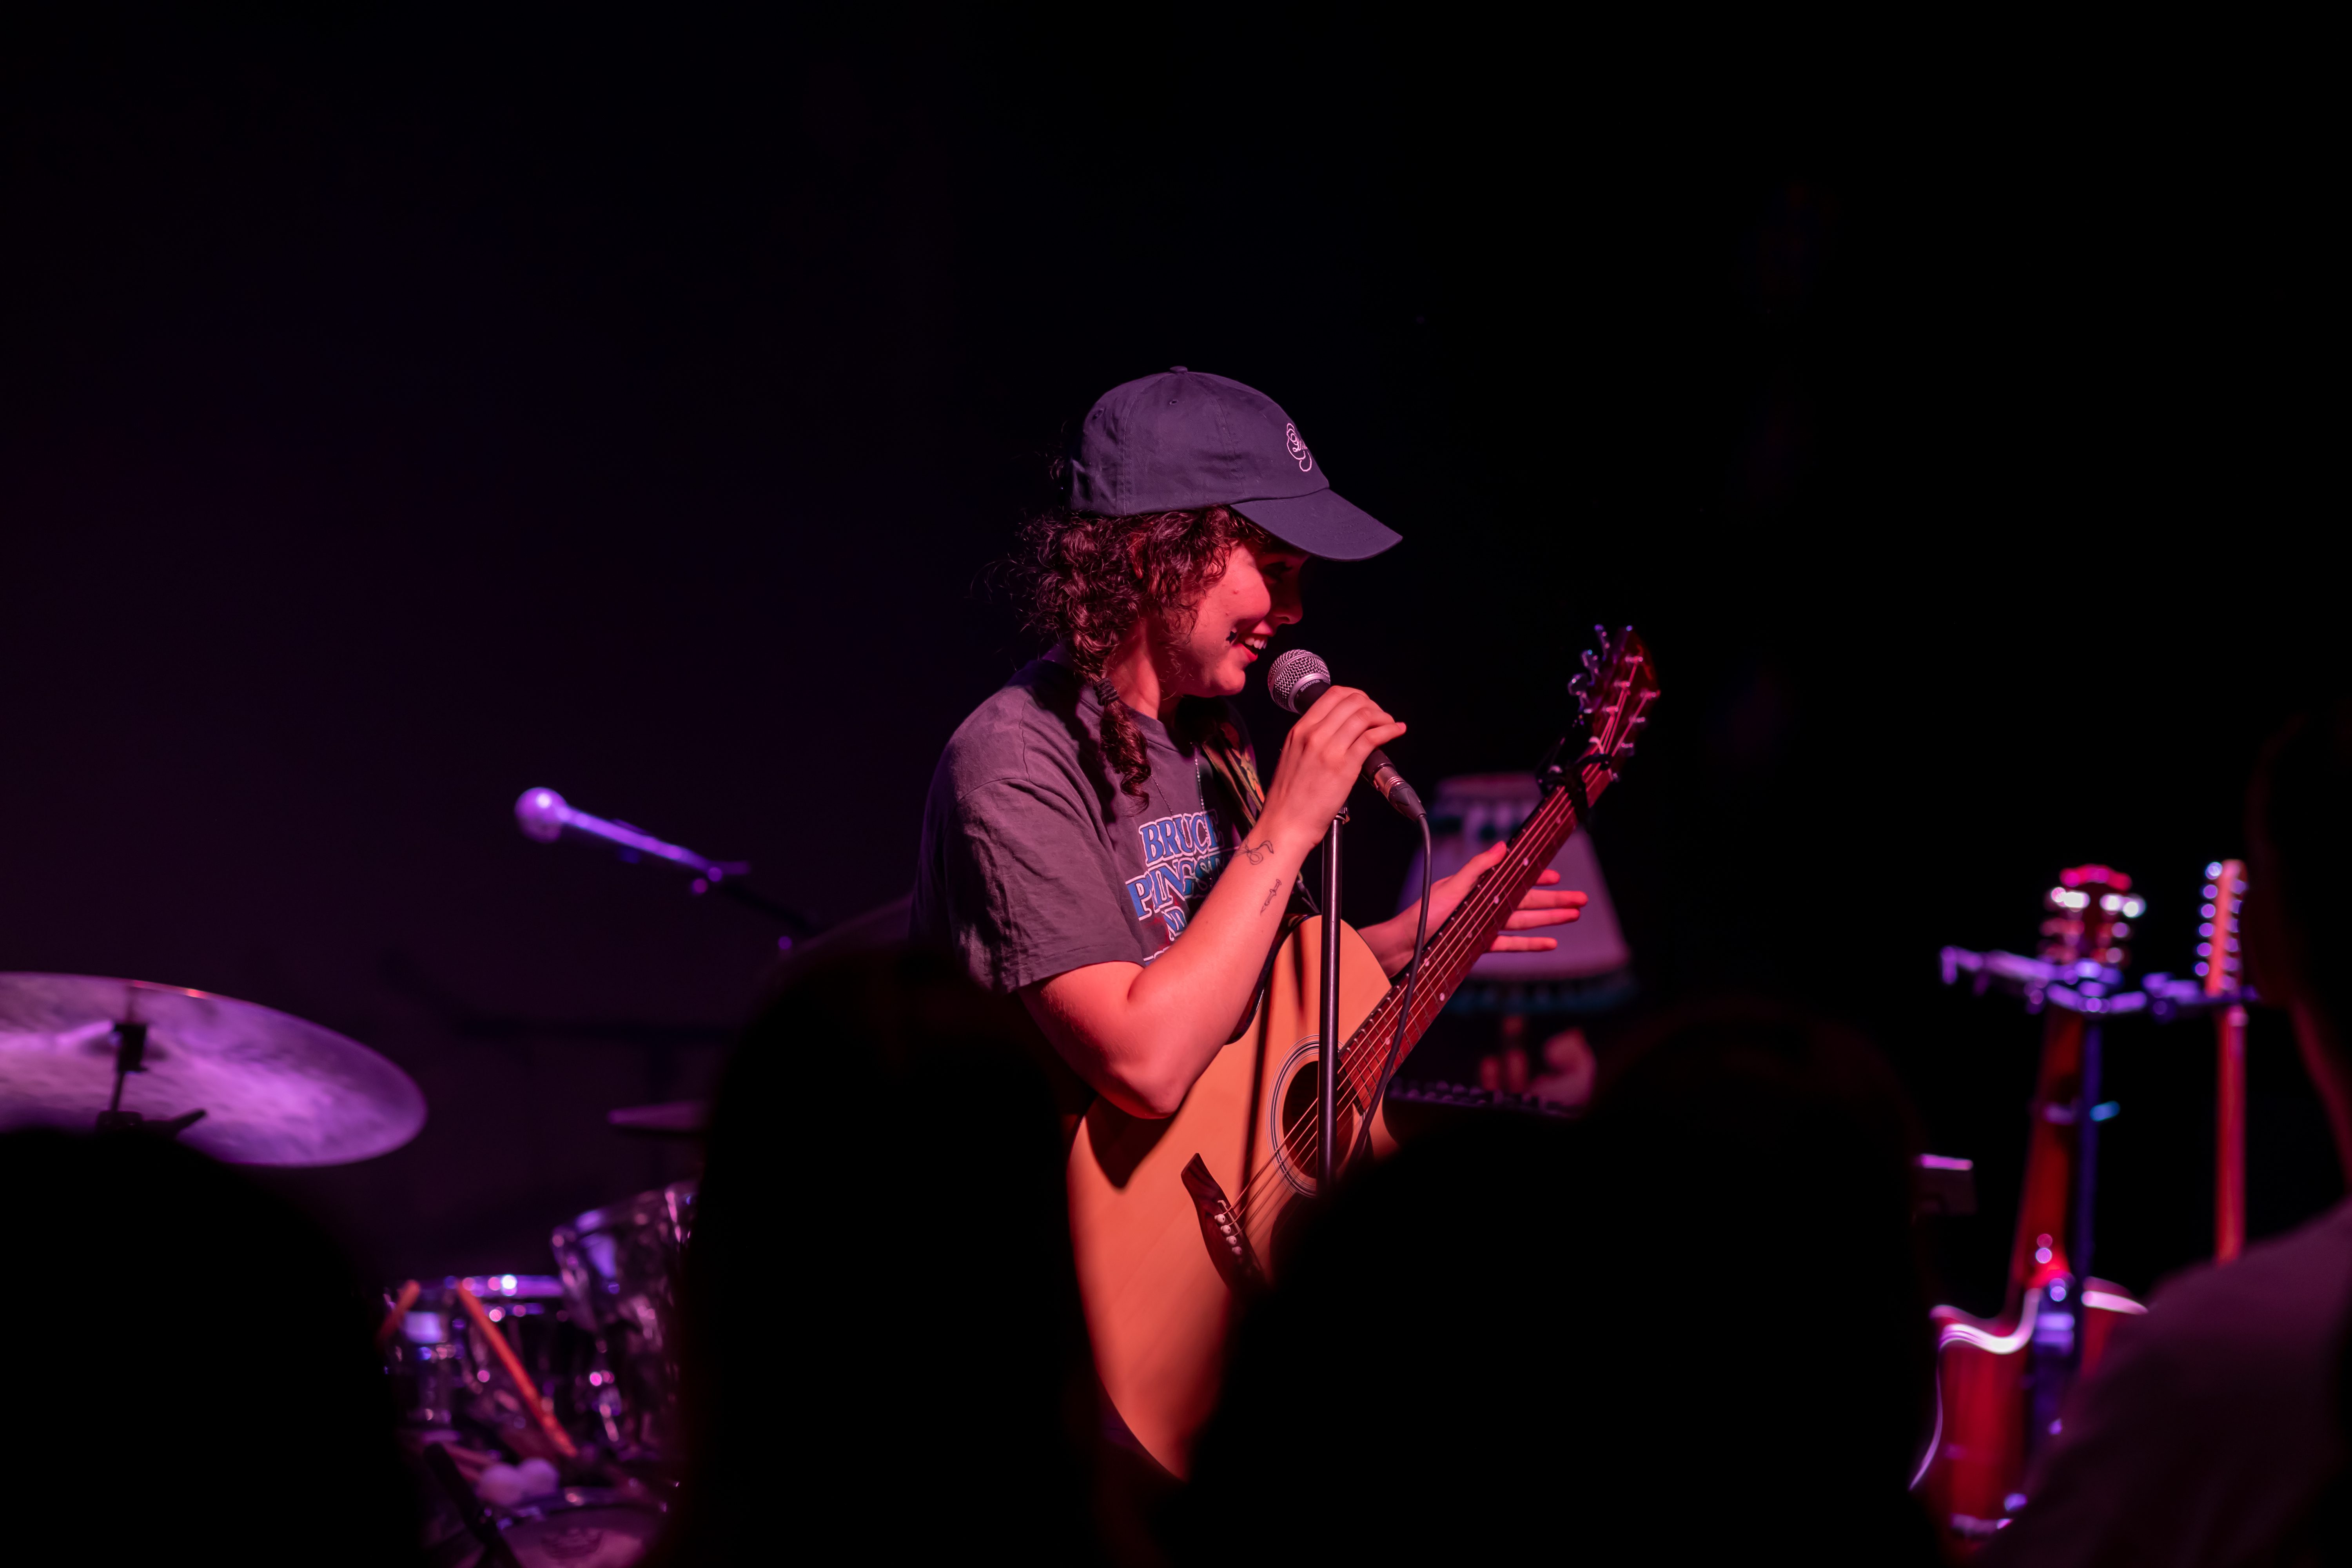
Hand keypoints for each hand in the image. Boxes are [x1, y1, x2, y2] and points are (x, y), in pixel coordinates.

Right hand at [1259, 686, 1407, 840]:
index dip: (1356, 695)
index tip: (1364, 705)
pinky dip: (1389, 730)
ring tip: (1390, 725)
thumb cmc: (1289, 799)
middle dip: (1372, 705)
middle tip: (1379, 716)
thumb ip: (1310, 740)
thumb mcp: (1292, 757)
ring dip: (1383, 716)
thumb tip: (1335, 732)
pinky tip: (1396, 731)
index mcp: (1299, 730)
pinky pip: (1372, 737)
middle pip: (1352, 701)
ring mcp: (1329, 749)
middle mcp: (1313, 734)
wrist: (1285, 824)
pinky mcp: (1345, 766)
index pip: (1332, 695)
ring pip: (1364, 715)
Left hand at [1362, 839, 1587, 975]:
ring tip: (1573, 916)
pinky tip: (1550, 943)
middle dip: (1554, 900)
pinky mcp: (1480, 945)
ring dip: (1549, 919)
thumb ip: (1480, 867)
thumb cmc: (1424, 915)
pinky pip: (1511, 944)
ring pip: (1524, 921)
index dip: (1537, 877)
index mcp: (1477, 886)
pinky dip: (1531, 943)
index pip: (1514, 878)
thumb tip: (1503, 846)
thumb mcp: (1453, 886)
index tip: (1558, 875)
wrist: (1405, 948)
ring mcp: (1483, 925)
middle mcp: (1483, 904)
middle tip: (1581, 900)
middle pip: (1526, 901)